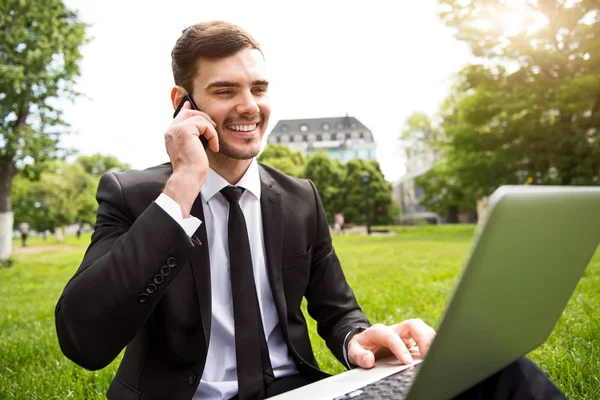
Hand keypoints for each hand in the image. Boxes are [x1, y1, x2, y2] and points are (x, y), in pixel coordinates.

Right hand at [163, 101, 218, 216]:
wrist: (188, 176)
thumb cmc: (192, 168)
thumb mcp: (192, 149)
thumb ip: (192, 136)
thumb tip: (200, 126)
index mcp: (170, 134)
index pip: (179, 115)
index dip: (186, 108)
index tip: (189, 103)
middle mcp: (171, 130)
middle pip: (189, 112)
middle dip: (204, 117)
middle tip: (213, 126)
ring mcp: (176, 129)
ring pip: (199, 118)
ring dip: (211, 130)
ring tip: (214, 143)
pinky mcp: (185, 129)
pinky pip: (205, 125)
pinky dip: (213, 135)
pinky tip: (214, 147)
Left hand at [347, 319, 435, 368]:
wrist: (364, 342)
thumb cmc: (361, 347)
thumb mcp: (353, 351)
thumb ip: (359, 356)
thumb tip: (369, 360)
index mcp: (379, 332)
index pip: (391, 336)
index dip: (400, 347)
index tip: (407, 361)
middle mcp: (394, 330)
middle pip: (412, 324)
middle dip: (422, 337)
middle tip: (427, 354)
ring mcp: (404, 333)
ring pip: (421, 328)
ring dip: (429, 338)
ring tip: (434, 353)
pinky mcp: (411, 339)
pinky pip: (424, 335)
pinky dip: (431, 342)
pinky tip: (434, 353)